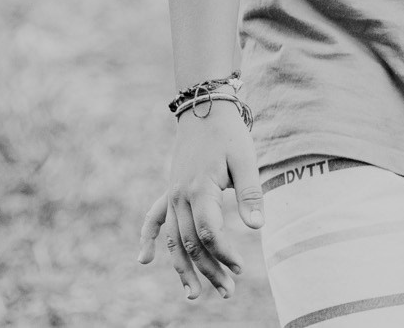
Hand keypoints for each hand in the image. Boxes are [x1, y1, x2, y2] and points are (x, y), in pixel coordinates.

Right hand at [135, 103, 261, 299]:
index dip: (224, 254)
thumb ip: (250, 193)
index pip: (209, 233)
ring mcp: (171, 195)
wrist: (206, 109)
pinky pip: (153, 219)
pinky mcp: (170, 192)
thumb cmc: (230, 135)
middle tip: (227, 290)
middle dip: (208, 270)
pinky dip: (148, 239)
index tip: (240, 268)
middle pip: (191, 243)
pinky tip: (144, 260)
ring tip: (194, 294)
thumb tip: (258, 226)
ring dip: (184, 268)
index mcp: (199, 189)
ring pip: (174, 240)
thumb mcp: (246, 160)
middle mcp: (180, 196)